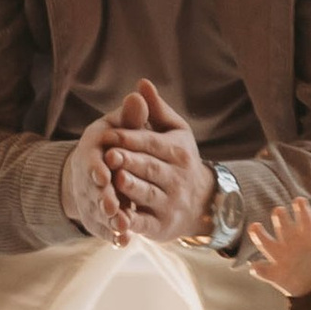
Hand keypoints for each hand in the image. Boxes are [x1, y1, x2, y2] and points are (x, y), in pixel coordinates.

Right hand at [59, 102, 136, 242]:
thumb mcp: (121, 126)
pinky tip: (123, 241)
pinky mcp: (97, 214)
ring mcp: (91, 197)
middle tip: (113, 207)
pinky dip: (113, 234)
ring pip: (98, 210)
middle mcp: (88, 174)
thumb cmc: (116, 141)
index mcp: (92, 149)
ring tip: (122, 227)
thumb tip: (140, 93)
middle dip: (102, 198)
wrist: (101, 165)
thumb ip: (131, 116)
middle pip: (93, 188)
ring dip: (109, 219)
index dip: (96, 168)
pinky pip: (104, 226)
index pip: (91, 159)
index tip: (104, 175)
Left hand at [102, 79, 212, 245]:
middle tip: (109, 155)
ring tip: (113, 181)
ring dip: (130, 189)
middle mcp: (178, 178)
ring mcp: (170, 204)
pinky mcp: (161, 226)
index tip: (110, 134)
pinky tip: (117, 216)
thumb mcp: (174, 134)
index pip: (153, 144)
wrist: (201, 204)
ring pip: (148, 194)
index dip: (131, 139)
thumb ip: (155, 111)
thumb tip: (141, 83)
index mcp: (179, 152)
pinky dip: (131, 221)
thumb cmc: (178, 161)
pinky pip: (145, 223)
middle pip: (150, 168)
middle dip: (130, 162)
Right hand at [244, 196, 310, 300]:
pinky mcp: (276, 275)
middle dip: (280, 217)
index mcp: (308, 238)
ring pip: (267, 244)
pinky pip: (264, 271)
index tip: (299, 200)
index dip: (302, 209)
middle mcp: (293, 245)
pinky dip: (259, 270)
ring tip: (255, 226)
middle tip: (279, 211)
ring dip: (260, 235)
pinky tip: (255, 268)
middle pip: (283, 226)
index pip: (304, 220)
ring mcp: (282, 259)